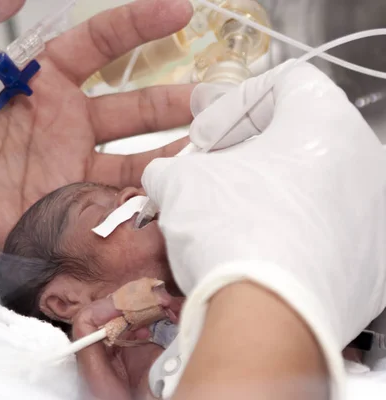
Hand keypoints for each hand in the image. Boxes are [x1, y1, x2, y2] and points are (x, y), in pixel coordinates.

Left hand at [0, 0, 194, 264]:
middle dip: (175, 99)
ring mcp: (59, 168)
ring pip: (130, 158)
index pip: (100, 46)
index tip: (178, 10)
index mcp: (38, 80)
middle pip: (131, 107)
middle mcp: (58, 124)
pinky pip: (106, 204)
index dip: (139, 25)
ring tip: (213, 145)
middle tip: (217, 95)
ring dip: (172, 152)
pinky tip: (175, 193)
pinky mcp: (54, 209)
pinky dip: (142, 201)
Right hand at [142, 60, 385, 395]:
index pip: (285, 81)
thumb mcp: (180, 183)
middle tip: (214, 171)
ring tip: (232, 212)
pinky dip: (293, 227)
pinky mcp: (372, 259)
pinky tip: (260, 246)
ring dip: (270, 189)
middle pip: (301, 133)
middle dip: (248, 149)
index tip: (208, 133)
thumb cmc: (234, 235)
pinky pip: (329, 227)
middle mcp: (364, 159)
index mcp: (324, 120)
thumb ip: (170, 167)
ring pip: (316, 182)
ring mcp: (374, 212)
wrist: (266, 319)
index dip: (234, 102)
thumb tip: (164, 176)